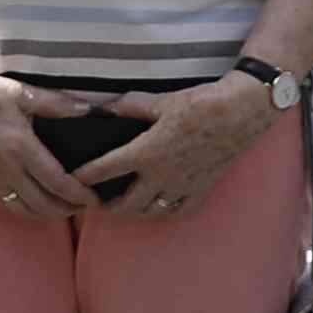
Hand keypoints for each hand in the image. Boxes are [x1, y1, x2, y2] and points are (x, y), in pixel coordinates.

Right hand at [0, 44, 98, 215]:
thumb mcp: (21, 91)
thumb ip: (58, 103)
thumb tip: (91, 109)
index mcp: (19, 146)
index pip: (57, 182)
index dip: (80, 194)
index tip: (96, 197)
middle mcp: (5, 167)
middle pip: (44, 204)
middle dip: (70, 209)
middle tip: (88, 205)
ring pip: (25, 210)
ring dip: (50, 214)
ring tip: (68, 207)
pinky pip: (8, 205)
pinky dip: (29, 211)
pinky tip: (41, 205)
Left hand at [75, 72, 279, 221]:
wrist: (240, 113)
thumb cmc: (200, 104)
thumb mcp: (160, 101)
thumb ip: (129, 106)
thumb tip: (106, 106)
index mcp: (147, 152)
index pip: (106, 170)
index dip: (85, 177)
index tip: (72, 180)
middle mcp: (162, 175)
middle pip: (126, 203)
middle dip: (107, 206)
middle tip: (95, 202)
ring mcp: (183, 186)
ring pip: (151, 211)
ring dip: (134, 211)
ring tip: (123, 205)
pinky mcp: (202, 188)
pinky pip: (179, 210)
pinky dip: (164, 211)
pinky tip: (158, 206)